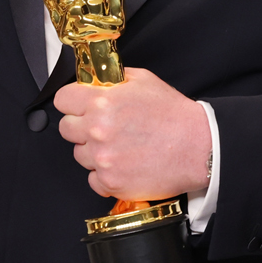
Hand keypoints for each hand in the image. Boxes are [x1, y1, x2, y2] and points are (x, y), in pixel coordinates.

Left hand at [54, 67, 209, 201]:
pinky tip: (123, 163)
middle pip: (66, 128)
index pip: (63, 100)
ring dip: (94, 151)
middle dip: (81, 126)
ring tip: (120, 146)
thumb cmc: (175, 116)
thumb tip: (95, 80)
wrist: (198, 148)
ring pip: (79, 155)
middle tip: (103, 126)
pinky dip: (104, 174)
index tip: (79, 105)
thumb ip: (113, 79)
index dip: (72, 101)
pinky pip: (92, 179)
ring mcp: (103, 159)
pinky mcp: (111, 182)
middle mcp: (98, 130)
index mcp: (102, 102)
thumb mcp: (144, 81)